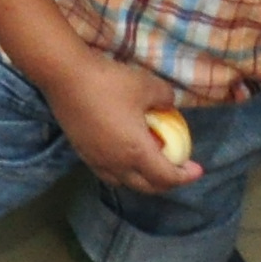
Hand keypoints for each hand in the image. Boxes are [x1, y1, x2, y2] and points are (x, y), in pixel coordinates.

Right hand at [41, 56, 203, 193]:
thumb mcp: (148, 85)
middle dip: (166, 182)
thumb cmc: (108, 82)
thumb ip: (166, 98)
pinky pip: (106, 172)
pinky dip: (120, 172)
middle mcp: (117, 163)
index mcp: (137, 152)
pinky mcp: (80, 150)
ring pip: (124, 183)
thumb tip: (169, 105)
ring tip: (147, 166)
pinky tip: (120, 156)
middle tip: (176, 168)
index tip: (197, 168)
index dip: (186, 176)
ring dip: (141, 180)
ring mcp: (96, 159)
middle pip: (147, 187)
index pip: (167, 177)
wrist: (63, 74)